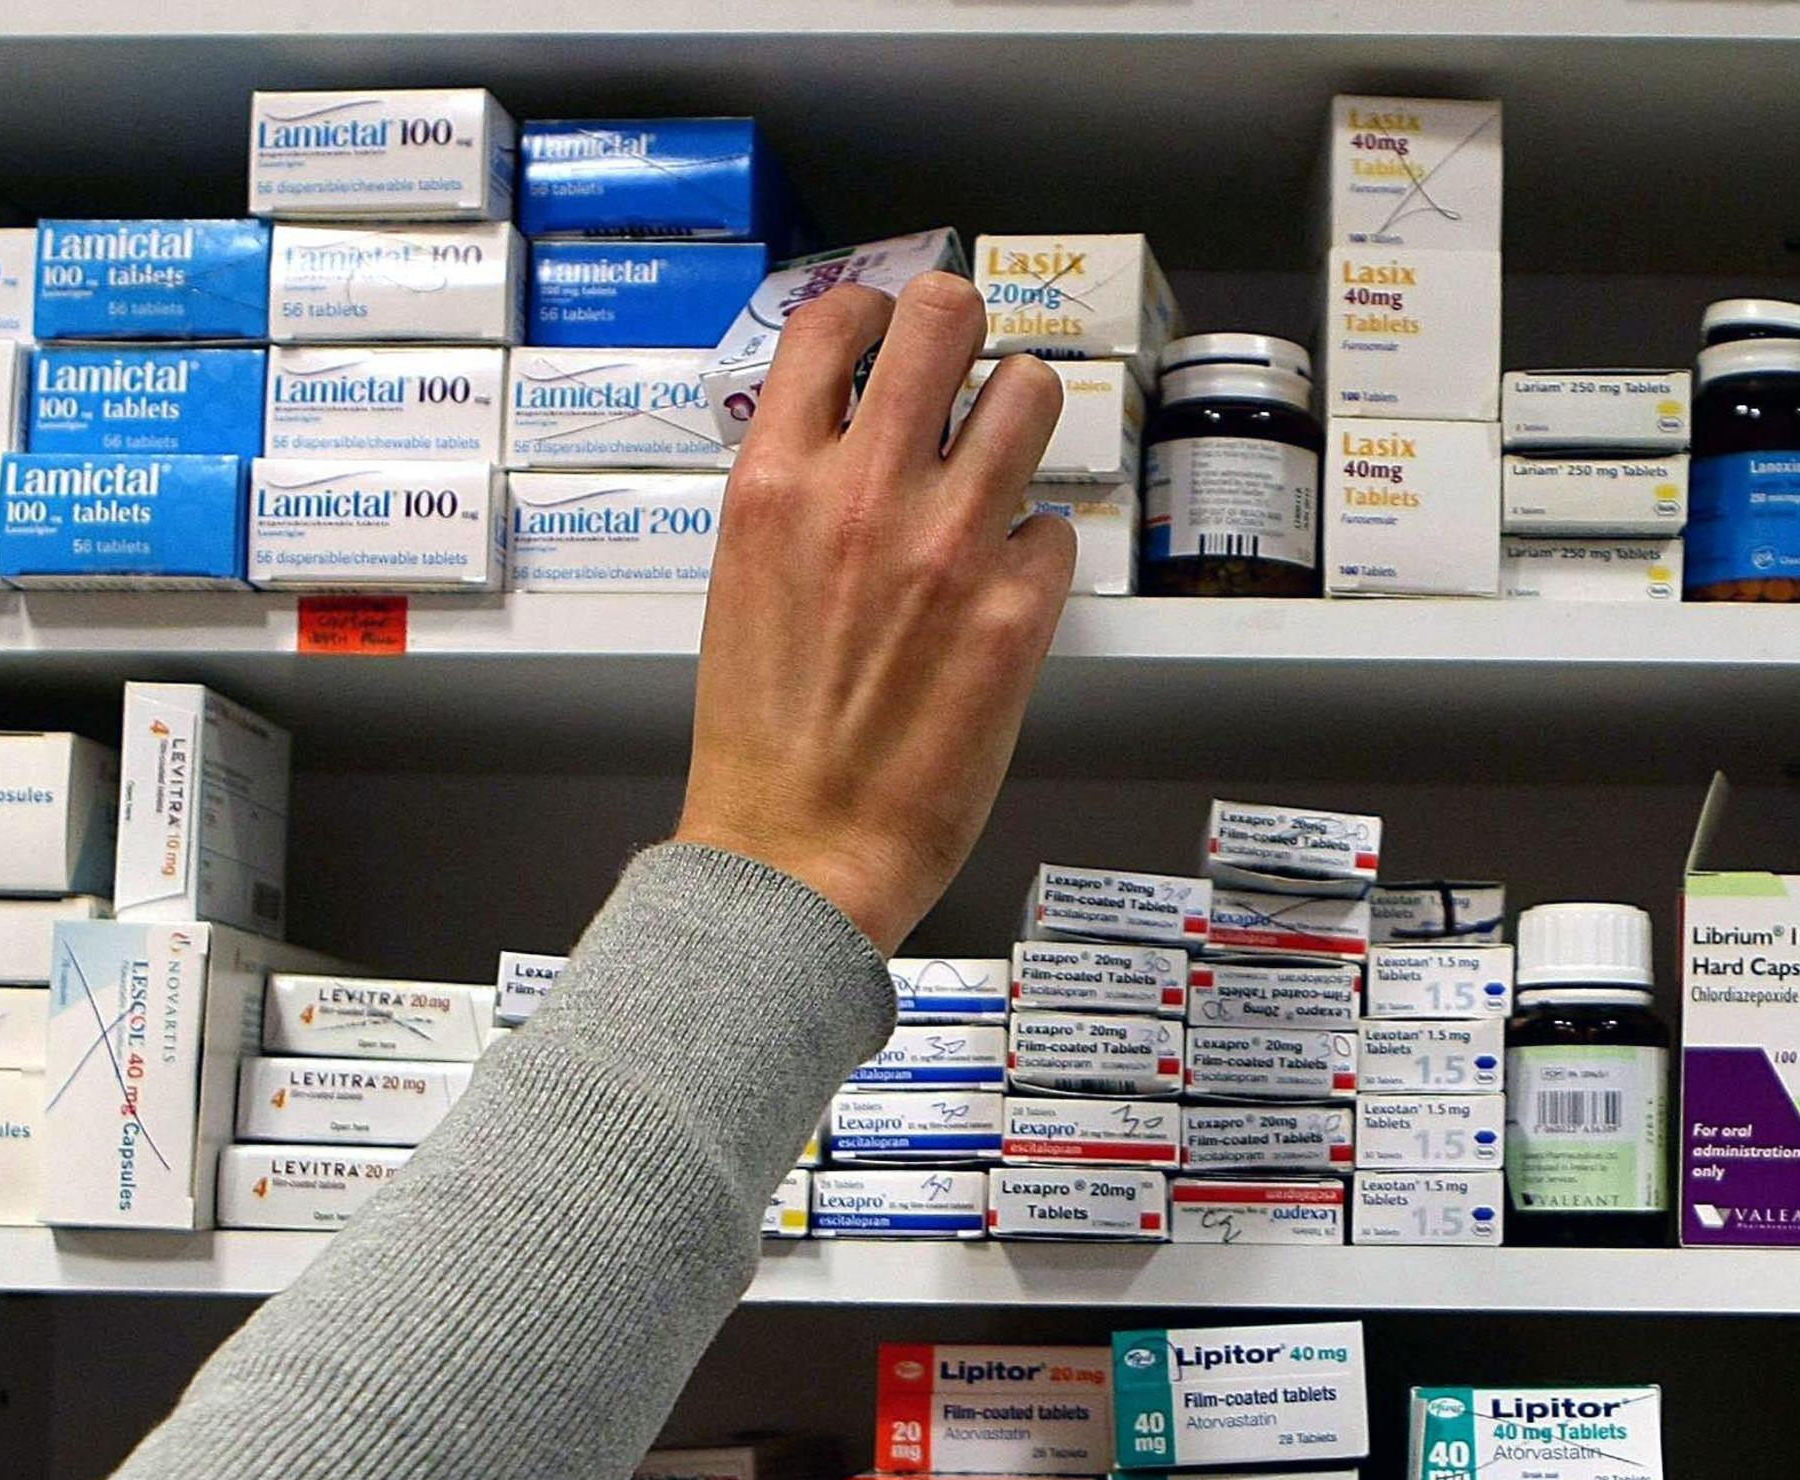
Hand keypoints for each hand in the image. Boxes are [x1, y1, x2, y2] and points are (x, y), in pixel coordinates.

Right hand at [679, 271, 1077, 949]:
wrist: (795, 848)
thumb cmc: (765, 737)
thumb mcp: (744, 578)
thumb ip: (798, 493)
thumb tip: (846, 435)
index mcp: (776, 482)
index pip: (834, 322)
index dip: (876, 311)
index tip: (892, 325)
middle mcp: (862, 493)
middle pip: (943, 317)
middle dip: (964, 328)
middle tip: (967, 367)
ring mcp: (947, 545)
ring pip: (1028, 394)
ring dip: (1022, 416)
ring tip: (1005, 458)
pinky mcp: (1015, 611)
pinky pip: (1055, 527)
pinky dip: (1037, 551)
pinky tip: (1006, 587)